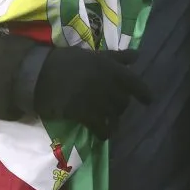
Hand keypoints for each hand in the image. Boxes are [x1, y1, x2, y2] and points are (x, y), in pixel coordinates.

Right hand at [33, 47, 151, 139]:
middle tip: (113, 106)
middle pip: (123, 101)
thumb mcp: (93, 55)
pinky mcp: (85, 115)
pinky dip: (104, 132)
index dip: (144, 93)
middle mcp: (108, 85)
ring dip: (113, 119)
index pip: (134, 82)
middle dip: (120, 105)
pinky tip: (102, 133)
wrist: (41, 74)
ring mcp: (98, 101)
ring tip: (107, 120)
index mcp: (111, 68)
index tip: (149, 101)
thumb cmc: (66, 60)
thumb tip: (137, 55)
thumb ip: (117, 57)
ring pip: (114, 115)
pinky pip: (102, 128)